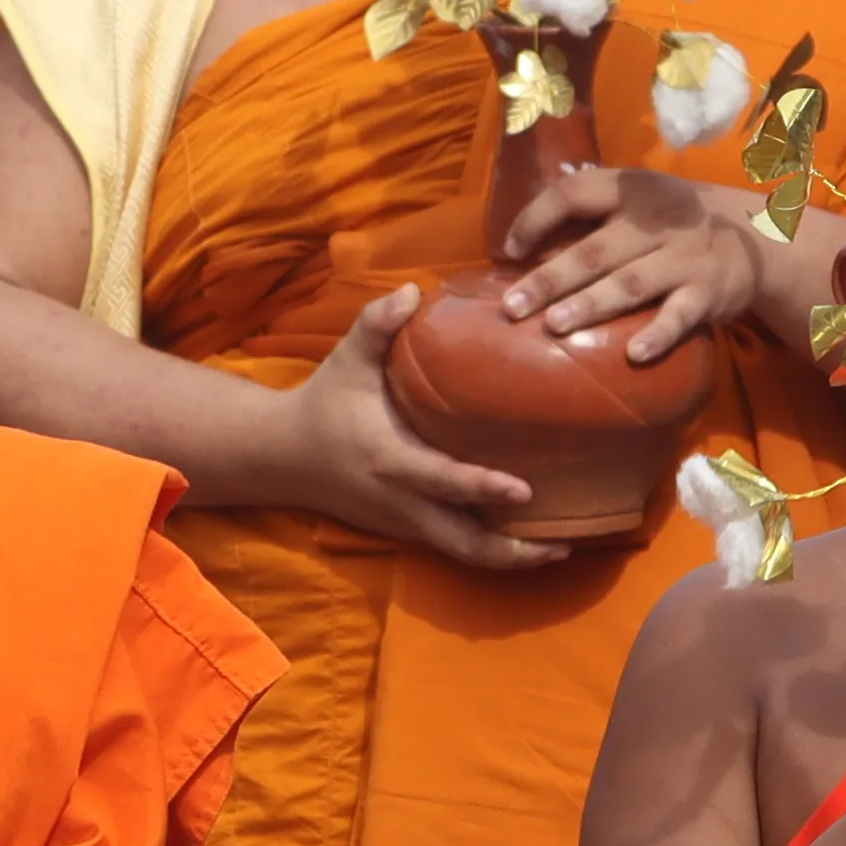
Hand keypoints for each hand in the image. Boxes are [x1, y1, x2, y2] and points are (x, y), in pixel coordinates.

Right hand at [263, 291, 559, 568]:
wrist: (282, 457)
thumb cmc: (323, 404)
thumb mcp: (346, 359)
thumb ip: (376, 324)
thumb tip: (414, 289)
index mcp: (391, 461)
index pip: (443, 480)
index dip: (483, 487)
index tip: (526, 491)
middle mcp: (402, 502)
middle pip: (462, 543)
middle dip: (513, 551)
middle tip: (564, 545)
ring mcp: (405, 523)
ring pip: (461, 553)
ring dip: (509, 557)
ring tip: (559, 549)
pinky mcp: (406, 530)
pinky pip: (453, 546)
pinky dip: (489, 550)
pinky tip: (526, 540)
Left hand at [497, 159, 759, 361]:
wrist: (756, 236)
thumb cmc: (674, 221)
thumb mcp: (641, 196)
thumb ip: (594, 208)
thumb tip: (521, 234)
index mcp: (632, 190)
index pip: (575, 193)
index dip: (537, 217)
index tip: (508, 249)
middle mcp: (657, 221)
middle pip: (595, 250)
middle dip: (550, 279)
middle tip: (512, 307)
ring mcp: (684, 257)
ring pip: (630, 283)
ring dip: (591, 305)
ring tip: (554, 326)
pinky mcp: (708, 292)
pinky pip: (680, 316)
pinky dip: (657, 334)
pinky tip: (632, 354)